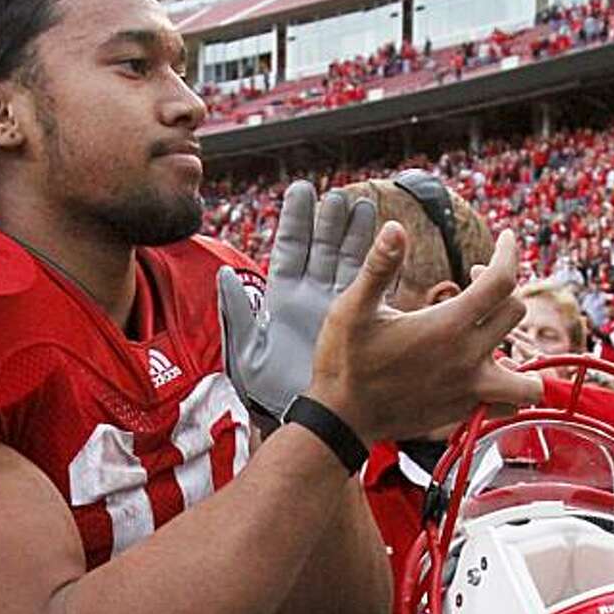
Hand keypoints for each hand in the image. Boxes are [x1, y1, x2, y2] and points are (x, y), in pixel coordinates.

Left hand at [219, 182, 372, 418]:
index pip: (290, 248)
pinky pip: (370, 288)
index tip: (303, 190)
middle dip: (330, 220)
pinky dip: (379, 265)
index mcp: (281, 299)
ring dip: (356, 235)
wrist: (301, 423)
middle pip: (322, 249)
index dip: (297, 218)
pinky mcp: (358, 324)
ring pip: (347, 263)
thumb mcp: (245, 353)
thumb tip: (225, 274)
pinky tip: (388, 244)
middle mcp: (310, 299)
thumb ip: (238, 313)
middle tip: (340, 194)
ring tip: (364, 206)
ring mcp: (336, 309)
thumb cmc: (266, 392)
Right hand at [305, 225, 542, 443]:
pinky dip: (509, 389)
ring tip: (492, 331)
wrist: (341, 419)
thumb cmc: (344, 361)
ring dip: (520, 347)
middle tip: (473, 279)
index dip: (508, 252)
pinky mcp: (465, 412)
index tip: (504, 238)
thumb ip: (378, 266)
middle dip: (502, 287)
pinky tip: (486, 371)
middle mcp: (468, 357)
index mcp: (447, 325)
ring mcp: (470, 389)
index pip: (502, 280)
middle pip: (515, 311)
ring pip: (527, 371)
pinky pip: (509, 403)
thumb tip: (395, 227)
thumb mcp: (353, 307)